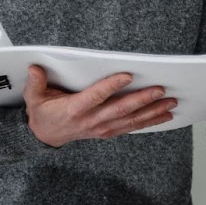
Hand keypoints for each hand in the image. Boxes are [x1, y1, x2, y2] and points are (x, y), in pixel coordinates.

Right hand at [22, 65, 176, 145]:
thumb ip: (36, 83)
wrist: (45, 136)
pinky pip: (132, 127)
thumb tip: (35, 68)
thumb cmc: (43, 113)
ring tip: (170, 102)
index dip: (112, 86)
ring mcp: (101, 128)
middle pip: (120, 109)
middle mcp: (91, 120)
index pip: (96, 96)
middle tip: (160, 89)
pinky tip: (164, 115)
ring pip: (131, 120)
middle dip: (142, 99)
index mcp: (75, 109)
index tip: (127, 75)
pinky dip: (150, 122)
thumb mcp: (34, 98)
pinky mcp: (108, 132)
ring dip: (152, 111)